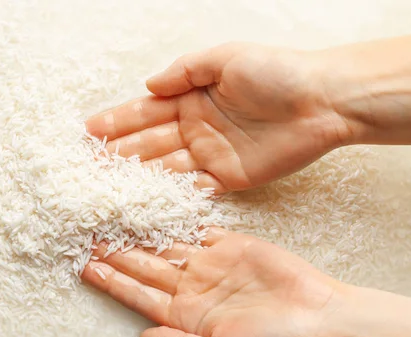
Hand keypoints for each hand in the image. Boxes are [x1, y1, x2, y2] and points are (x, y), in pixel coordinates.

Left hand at [82, 228, 342, 336]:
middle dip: (114, 251)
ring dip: (137, 232)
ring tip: (110, 216)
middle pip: (144, 266)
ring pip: (164, 243)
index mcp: (185, 317)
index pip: (138, 295)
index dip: (110, 281)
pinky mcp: (230, 244)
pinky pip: (196, 227)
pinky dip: (174, 217)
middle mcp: (192, 288)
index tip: (84, 266)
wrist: (318, 320)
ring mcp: (210, 264)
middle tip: (85, 232)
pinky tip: (152, 207)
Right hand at [85, 42, 350, 192]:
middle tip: (87, 167)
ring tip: (106, 188)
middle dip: (118, 154)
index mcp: (192, 98)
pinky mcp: (229, 178)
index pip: (146, 112)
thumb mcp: (225, 58)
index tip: (89, 131)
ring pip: (165, 169)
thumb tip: (149, 84)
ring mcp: (210, 155)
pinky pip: (193, 190)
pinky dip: (171, 197)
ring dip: (137, 178)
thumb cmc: (277, 71)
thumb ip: (185, 71)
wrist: (322, 101)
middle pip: (149, 143)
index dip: (117, 121)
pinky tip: (146, 204)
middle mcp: (196, 127)